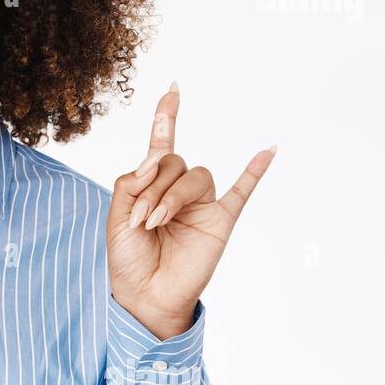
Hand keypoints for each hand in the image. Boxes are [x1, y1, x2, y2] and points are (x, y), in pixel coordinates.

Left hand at [107, 81, 274, 339]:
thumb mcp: (116, 216)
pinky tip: (268, 150)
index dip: (167, 116)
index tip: (173, 88)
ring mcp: (202, 205)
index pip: (161, 146)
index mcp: (152, 186)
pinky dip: (255, 170)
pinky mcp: (221, 221)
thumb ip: (130, 183)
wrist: (144, 296)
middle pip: (174, 161)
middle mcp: (179, 192)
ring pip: (195, 176)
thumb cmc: (128, 259)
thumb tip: (154, 159)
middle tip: (141, 219)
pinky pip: (242, 191)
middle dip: (152, 186)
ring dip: (171, 195)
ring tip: (156, 223)